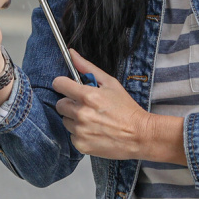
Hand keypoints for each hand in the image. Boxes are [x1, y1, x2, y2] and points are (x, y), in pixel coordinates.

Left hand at [53, 50, 185, 163]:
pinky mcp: (81, 145)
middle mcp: (81, 114)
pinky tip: (94, 131)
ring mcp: (80, 131)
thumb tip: (72, 53)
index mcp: (88, 96)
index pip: (59, 84)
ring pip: (65, 121)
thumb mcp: (110, 83)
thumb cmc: (127, 109)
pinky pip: (72, 135)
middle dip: (70, 103)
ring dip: (74, 119)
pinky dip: (80, 134)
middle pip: (60, 104)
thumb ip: (88, 68)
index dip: (63, 84)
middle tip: (86, 106)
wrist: (139, 135)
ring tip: (93, 120)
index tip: (68, 87)